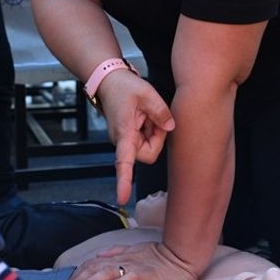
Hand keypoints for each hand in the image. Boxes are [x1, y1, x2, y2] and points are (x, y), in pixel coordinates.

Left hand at [63, 241, 198, 279]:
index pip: (90, 265)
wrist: (180, 256)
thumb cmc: (157, 255)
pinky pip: (129, 279)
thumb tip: (99, 256)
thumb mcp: (133, 250)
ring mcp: (133, 267)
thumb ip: (115, 252)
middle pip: (93, 270)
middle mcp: (122, 260)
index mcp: (118, 256)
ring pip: (105, 274)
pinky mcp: (146, 275)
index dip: (76, 276)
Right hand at [98, 71, 175, 204]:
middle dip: (158, 138)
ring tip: (147, 114)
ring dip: (154, 133)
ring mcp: (126, 141)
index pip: (123, 162)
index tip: (122, 198)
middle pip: (149, 154)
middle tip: (155, 117)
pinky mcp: (130, 138)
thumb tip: (170, 127)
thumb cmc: (124, 87)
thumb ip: (160, 111)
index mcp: (123, 133)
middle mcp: (123, 141)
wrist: (109, 82)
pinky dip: (151, 130)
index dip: (124, 180)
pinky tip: (145, 117)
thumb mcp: (146, 93)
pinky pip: (147, 141)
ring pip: (149, 148)